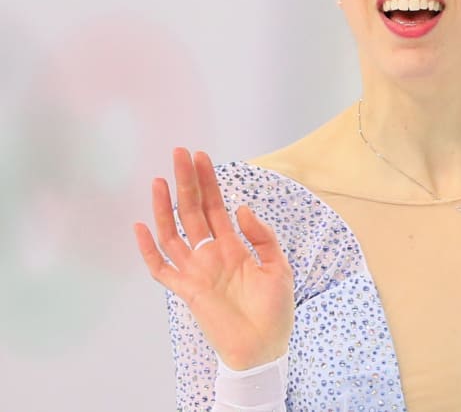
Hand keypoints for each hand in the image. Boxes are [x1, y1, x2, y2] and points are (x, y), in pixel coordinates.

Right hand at [134, 148, 294, 369]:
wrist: (264, 348)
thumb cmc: (275, 311)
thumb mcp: (279, 266)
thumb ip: (261, 237)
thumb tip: (240, 209)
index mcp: (233, 247)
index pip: (216, 207)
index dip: (209, 182)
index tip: (201, 157)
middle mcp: (211, 255)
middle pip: (193, 212)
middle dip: (187, 182)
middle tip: (179, 153)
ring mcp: (196, 271)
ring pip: (174, 233)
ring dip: (165, 207)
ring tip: (160, 180)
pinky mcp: (187, 291)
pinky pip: (161, 269)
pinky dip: (148, 250)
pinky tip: (141, 228)